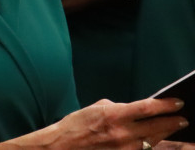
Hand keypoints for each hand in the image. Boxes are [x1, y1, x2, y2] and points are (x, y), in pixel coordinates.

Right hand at [0, 98, 187, 148]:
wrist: (63, 147)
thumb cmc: (76, 126)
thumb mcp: (95, 108)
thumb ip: (117, 107)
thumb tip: (134, 110)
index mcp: (114, 114)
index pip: (148, 107)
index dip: (166, 104)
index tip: (178, 102)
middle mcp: (123, 133)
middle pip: (157, 126)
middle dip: (172, 122)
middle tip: (183, 118)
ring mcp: (125, 148)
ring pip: (154, 141)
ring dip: (166, 135)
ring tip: (175, 130)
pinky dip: (152, 146)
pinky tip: (158, 142)